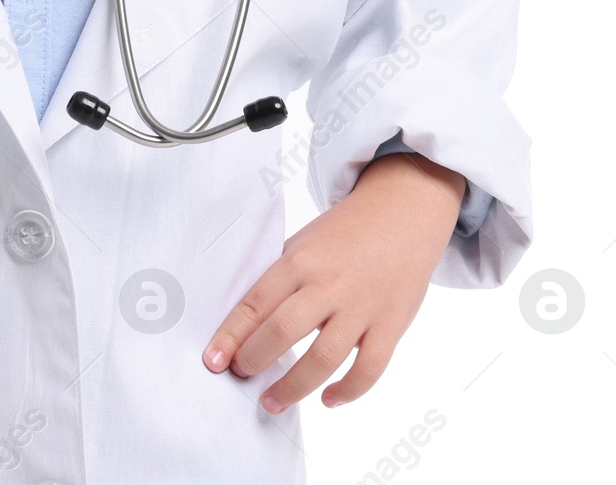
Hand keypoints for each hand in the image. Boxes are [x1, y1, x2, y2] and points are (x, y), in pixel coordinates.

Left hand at [202, 151, 465, 411]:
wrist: (402, 213)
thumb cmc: (345, 232)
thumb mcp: (304, 241)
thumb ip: (280, 276)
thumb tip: (246, 320)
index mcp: (300, 259)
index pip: (256, 301)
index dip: (231, 335)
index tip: (213, 360)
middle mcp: (329, 283)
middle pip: (284, 330)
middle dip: (256, 359)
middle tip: (241, 375)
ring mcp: (362, 306)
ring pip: (325, 358)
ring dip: (294, 386)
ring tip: (272, 401)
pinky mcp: (391, 325)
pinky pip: (369, 369)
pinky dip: (348, 391)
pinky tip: (327, 399)